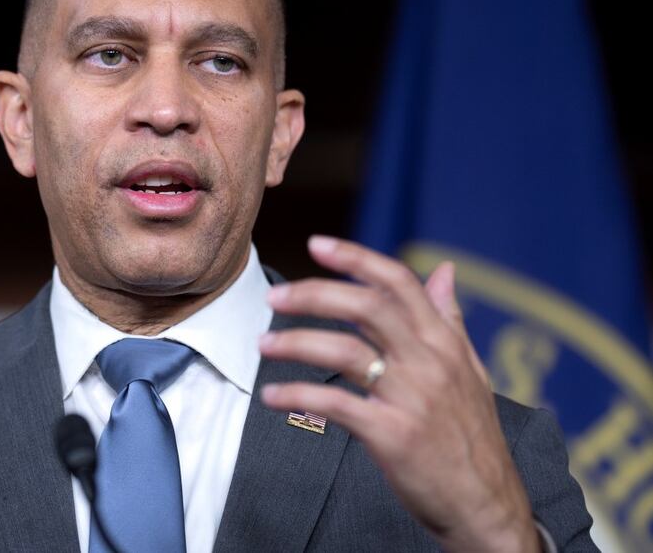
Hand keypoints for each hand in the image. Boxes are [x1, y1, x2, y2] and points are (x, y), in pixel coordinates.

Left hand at [258, 235, 538, 551]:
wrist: (486, 505)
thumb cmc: (471, 436)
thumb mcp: (470, 370)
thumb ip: (449, 318)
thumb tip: (446, 270)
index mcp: (444, 342)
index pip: (399, 282)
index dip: (356, 258)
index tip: (317, 243)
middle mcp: (430, 362)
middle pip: (367, 307)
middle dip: (315, 294)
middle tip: (275, 296)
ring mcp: (412, 398)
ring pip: (346, 351)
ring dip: (297, 343)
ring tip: (263, 344)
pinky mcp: (394, 435)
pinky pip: (337, 405)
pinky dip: (298, 397)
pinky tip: (272, 397)